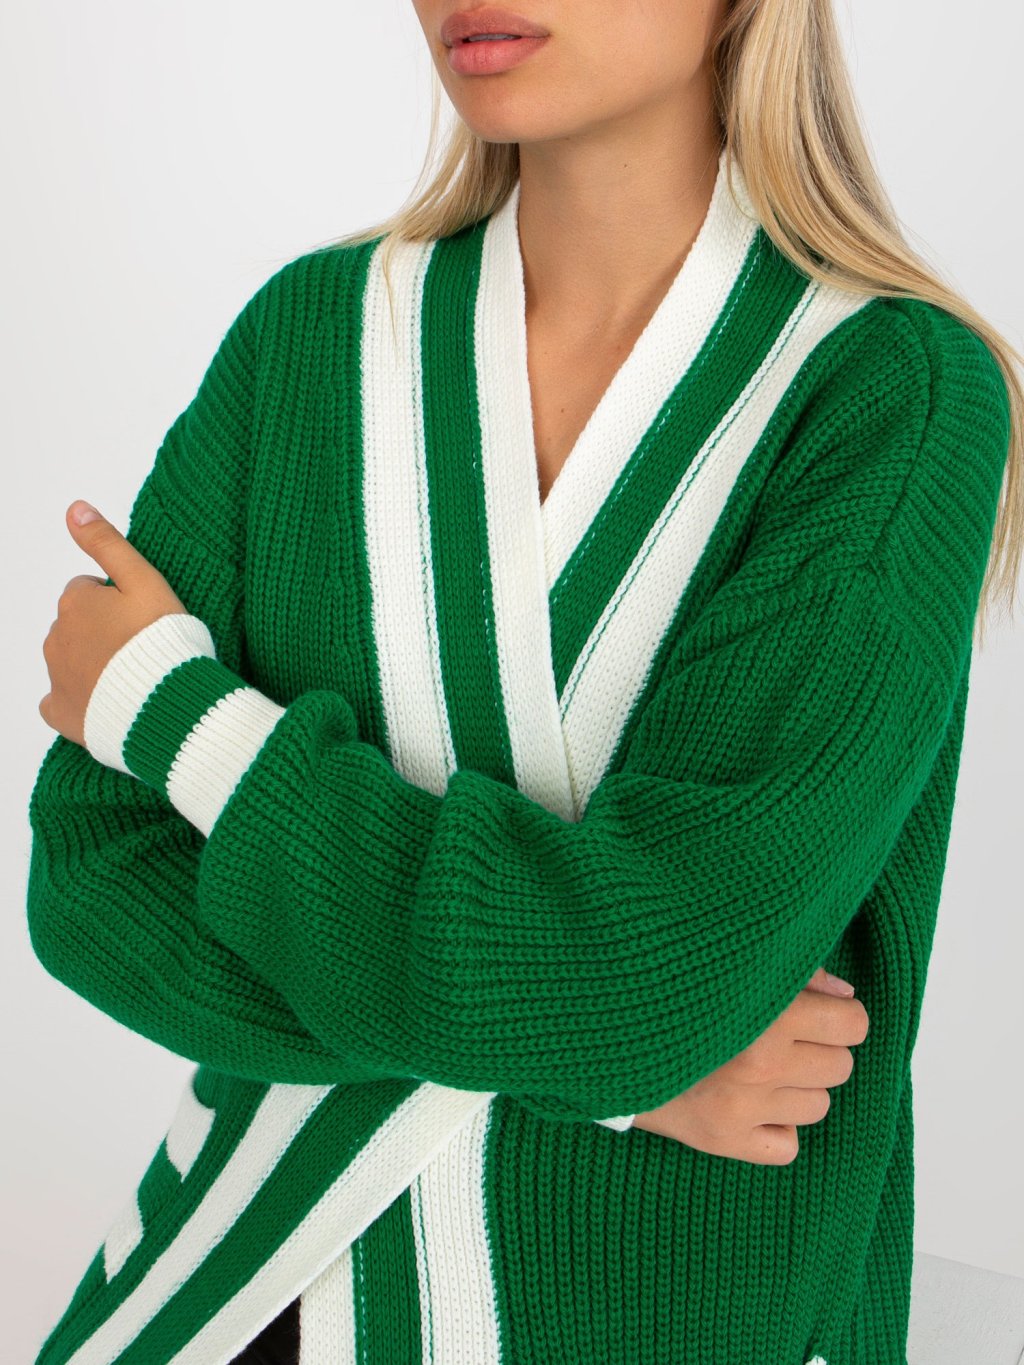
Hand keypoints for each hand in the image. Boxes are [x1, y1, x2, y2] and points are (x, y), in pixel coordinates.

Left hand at [39, 500, 188, 747]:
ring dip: (92, 663)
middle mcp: (56, 637)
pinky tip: (107, 702)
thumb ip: (108, 543)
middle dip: (101, 632)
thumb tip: (75, 509)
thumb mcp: (144, 580)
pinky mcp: (61, 713)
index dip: (117, 602)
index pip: (87, 590)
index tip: (143, 617)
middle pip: (76, 625)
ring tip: (133, 675)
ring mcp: (56, 677)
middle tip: (141, 646)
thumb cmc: (163, 641)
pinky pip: (59, 703)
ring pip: (68, 660)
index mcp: (75, 603)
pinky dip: (79, 701)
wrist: (166, 703)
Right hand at [631, 967, 868, 1164]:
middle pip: (840, 1067)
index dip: (840, 1016)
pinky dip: (775, 1128)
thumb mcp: (736, 968)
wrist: (614, 1036)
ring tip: (760, 1070)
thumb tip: (844, 994)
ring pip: (819, 1106)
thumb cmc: (680, 995)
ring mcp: (743, 1108)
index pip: (853, 1024)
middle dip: (818, 1051)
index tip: (818, 1013)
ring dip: (796, 1088)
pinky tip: (750, 1104)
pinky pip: (788, 1146)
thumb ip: (795, 973)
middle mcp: (759, 1064)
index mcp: (767, 1014)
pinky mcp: (724, 1141)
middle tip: (782, 1041)